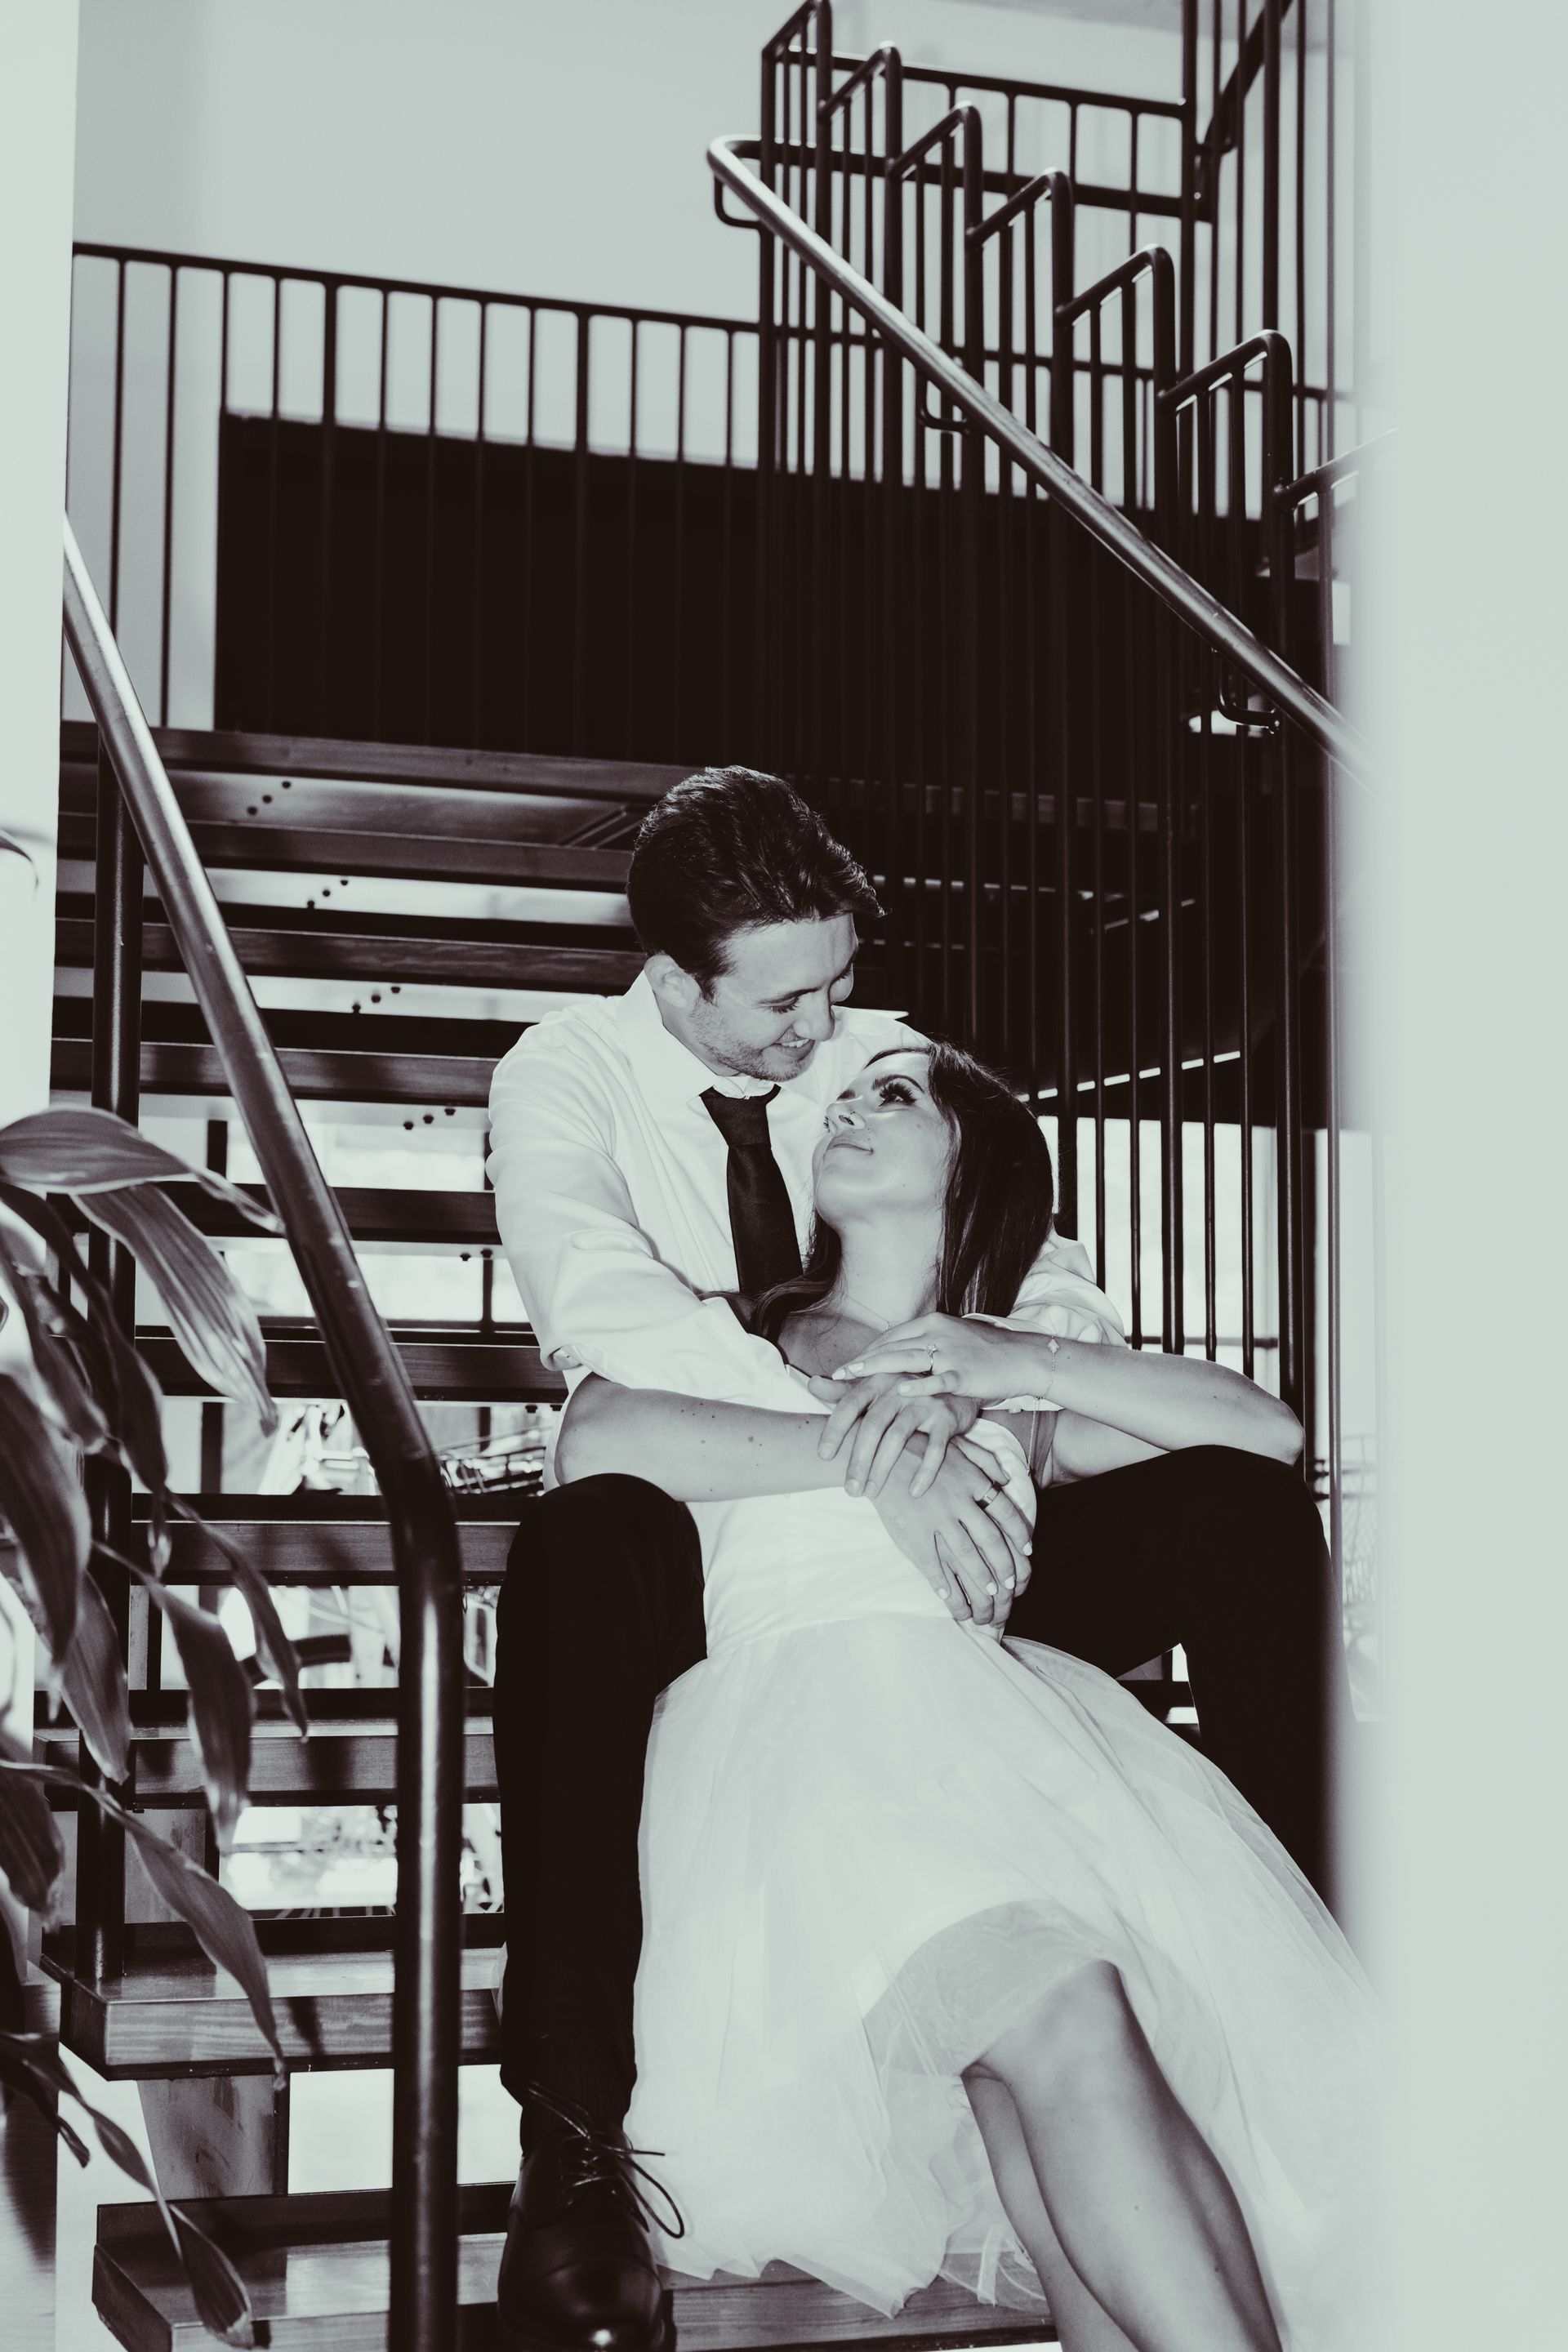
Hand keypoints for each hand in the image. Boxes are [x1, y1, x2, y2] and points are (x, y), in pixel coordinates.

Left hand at [806, 1370, 980, 1498]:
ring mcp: (924, 1402)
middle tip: (850, 1488)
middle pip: (873, 1425)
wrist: (955, 1387)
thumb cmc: (906, 1392)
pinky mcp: (947, 1418)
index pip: (849, 1404)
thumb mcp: (876, 1388)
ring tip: (871, 1493)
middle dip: (858, 1459)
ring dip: (883, 1468)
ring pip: (899, 1437)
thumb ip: (844, 1391)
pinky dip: (924, 1471)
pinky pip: (935, 1448)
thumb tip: (812, 1384)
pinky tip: (913, 1492)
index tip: (823, 1455)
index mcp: (877, 1381)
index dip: (835, 1429)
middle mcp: (899, 1388)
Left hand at [833, 1312, 1038, 1402]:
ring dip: (876, 1368)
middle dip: (862, 1360)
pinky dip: (919, 1384)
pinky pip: (939, 1378)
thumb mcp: (954, 1340)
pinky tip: (899, 1390)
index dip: (867, 1350)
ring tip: (852, 1377)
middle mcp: (938, 1333)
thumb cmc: (988, 1353)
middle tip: (837, 1373)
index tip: (846, 1364)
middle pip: (892, 1346)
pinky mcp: (966, 1372)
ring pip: (906, 1358)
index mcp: (934, 1323)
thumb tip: (901, 1357)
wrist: (1024, 1357)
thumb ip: (927, 1345)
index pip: (891, 1336)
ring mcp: (952, 1352)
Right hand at [869, 1438, 1031, 1626]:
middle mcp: (959, 1501)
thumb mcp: (958, 1446)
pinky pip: (932, 1564)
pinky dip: (942, 1583)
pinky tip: (949, 1596)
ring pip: (966, 1555)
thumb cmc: (919, 1448)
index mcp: (972, 1480)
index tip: (1027, 1552)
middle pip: (990, 1539)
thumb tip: (1007, 1477)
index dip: (1019, 1535)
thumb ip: (986, 1461)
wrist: (879, 1454)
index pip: (1006, 1513)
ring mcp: (936, 1518)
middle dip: (1004, 1565)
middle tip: (1010, 1585)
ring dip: (980, 1578)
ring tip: (989, 1596)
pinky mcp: (913, 1532)